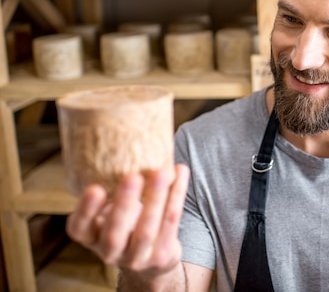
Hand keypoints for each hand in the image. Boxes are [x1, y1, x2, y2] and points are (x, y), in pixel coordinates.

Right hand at [66, 164, 189, 275]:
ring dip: (155, 199)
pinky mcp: (161, 256)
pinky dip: (176, 195)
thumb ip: (111, 188)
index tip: (95, 188)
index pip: (79, 227)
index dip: (86, 210)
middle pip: (115, 233)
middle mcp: (108, 251)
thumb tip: (122, 140)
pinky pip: (171, 223)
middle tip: (132, 176)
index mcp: (90, 237)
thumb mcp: (110, 210)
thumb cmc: (126, 221)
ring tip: (161, 172)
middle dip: (125, 204)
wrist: (149, 256)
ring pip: (147, 230)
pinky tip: (180, 172)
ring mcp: (136, 258)